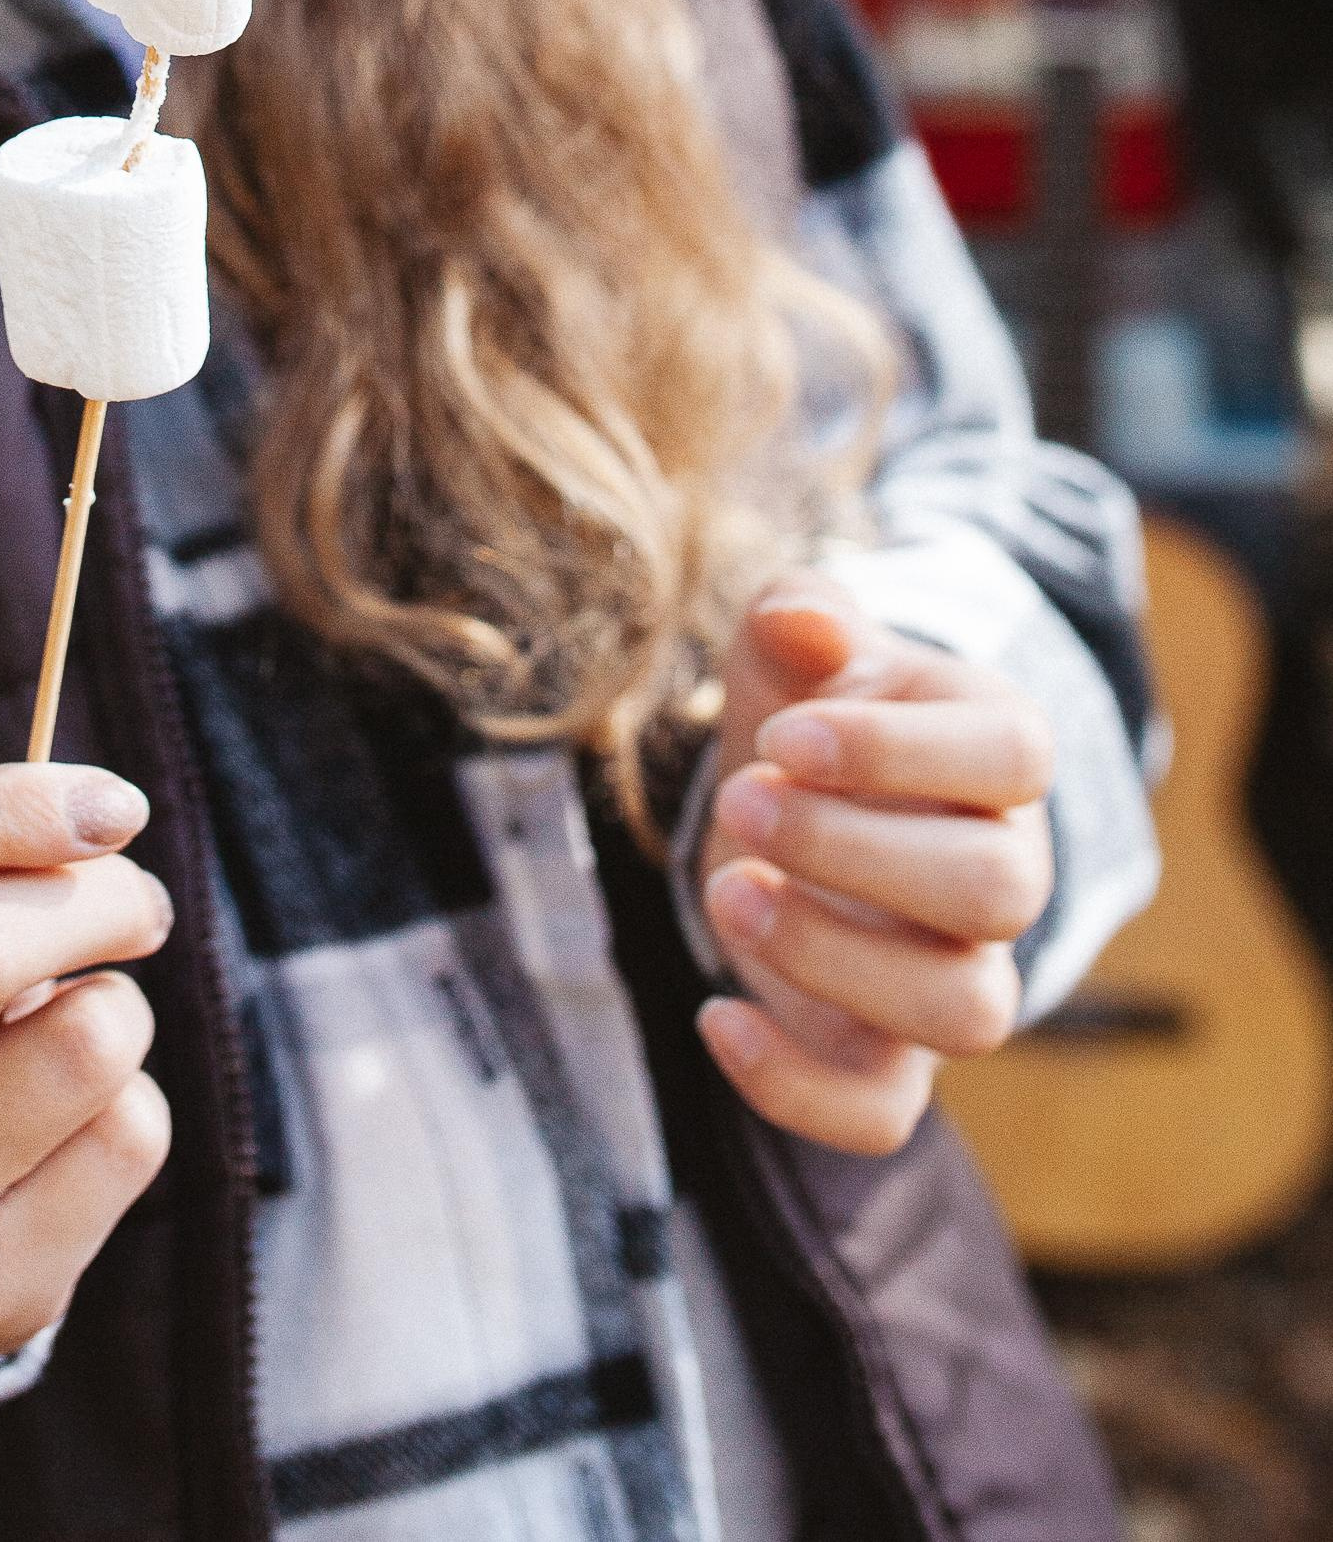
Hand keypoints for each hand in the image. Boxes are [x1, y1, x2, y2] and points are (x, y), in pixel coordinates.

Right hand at [0, 763, 173, 1359]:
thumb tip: (101, 813)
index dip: (3, 801)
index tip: (114, 803)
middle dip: (98, 897)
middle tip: (139, 905)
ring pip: (80, 1040)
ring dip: (118, 1008)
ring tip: (79, 1032)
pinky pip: (126, 1138)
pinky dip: (131, 1108)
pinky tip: (70, 1136)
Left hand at [694, 581, 1054, 1155]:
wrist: (785, 796)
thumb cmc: (806, 708)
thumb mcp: (794, 643)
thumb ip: (797, 614)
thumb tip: (799, 619)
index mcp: (998, 754)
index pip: (1015, 757)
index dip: (898, 752)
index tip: (782, 739)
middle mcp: (1005, 872)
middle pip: (1000, 890)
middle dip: (854, 850)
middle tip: (742, 803)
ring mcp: (955, 973)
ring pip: (967, 1012)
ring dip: (833, 956)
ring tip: (726, 890)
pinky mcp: (886, 1054)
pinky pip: (882, 1115)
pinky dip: (796, 1087)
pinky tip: (714, 1014)